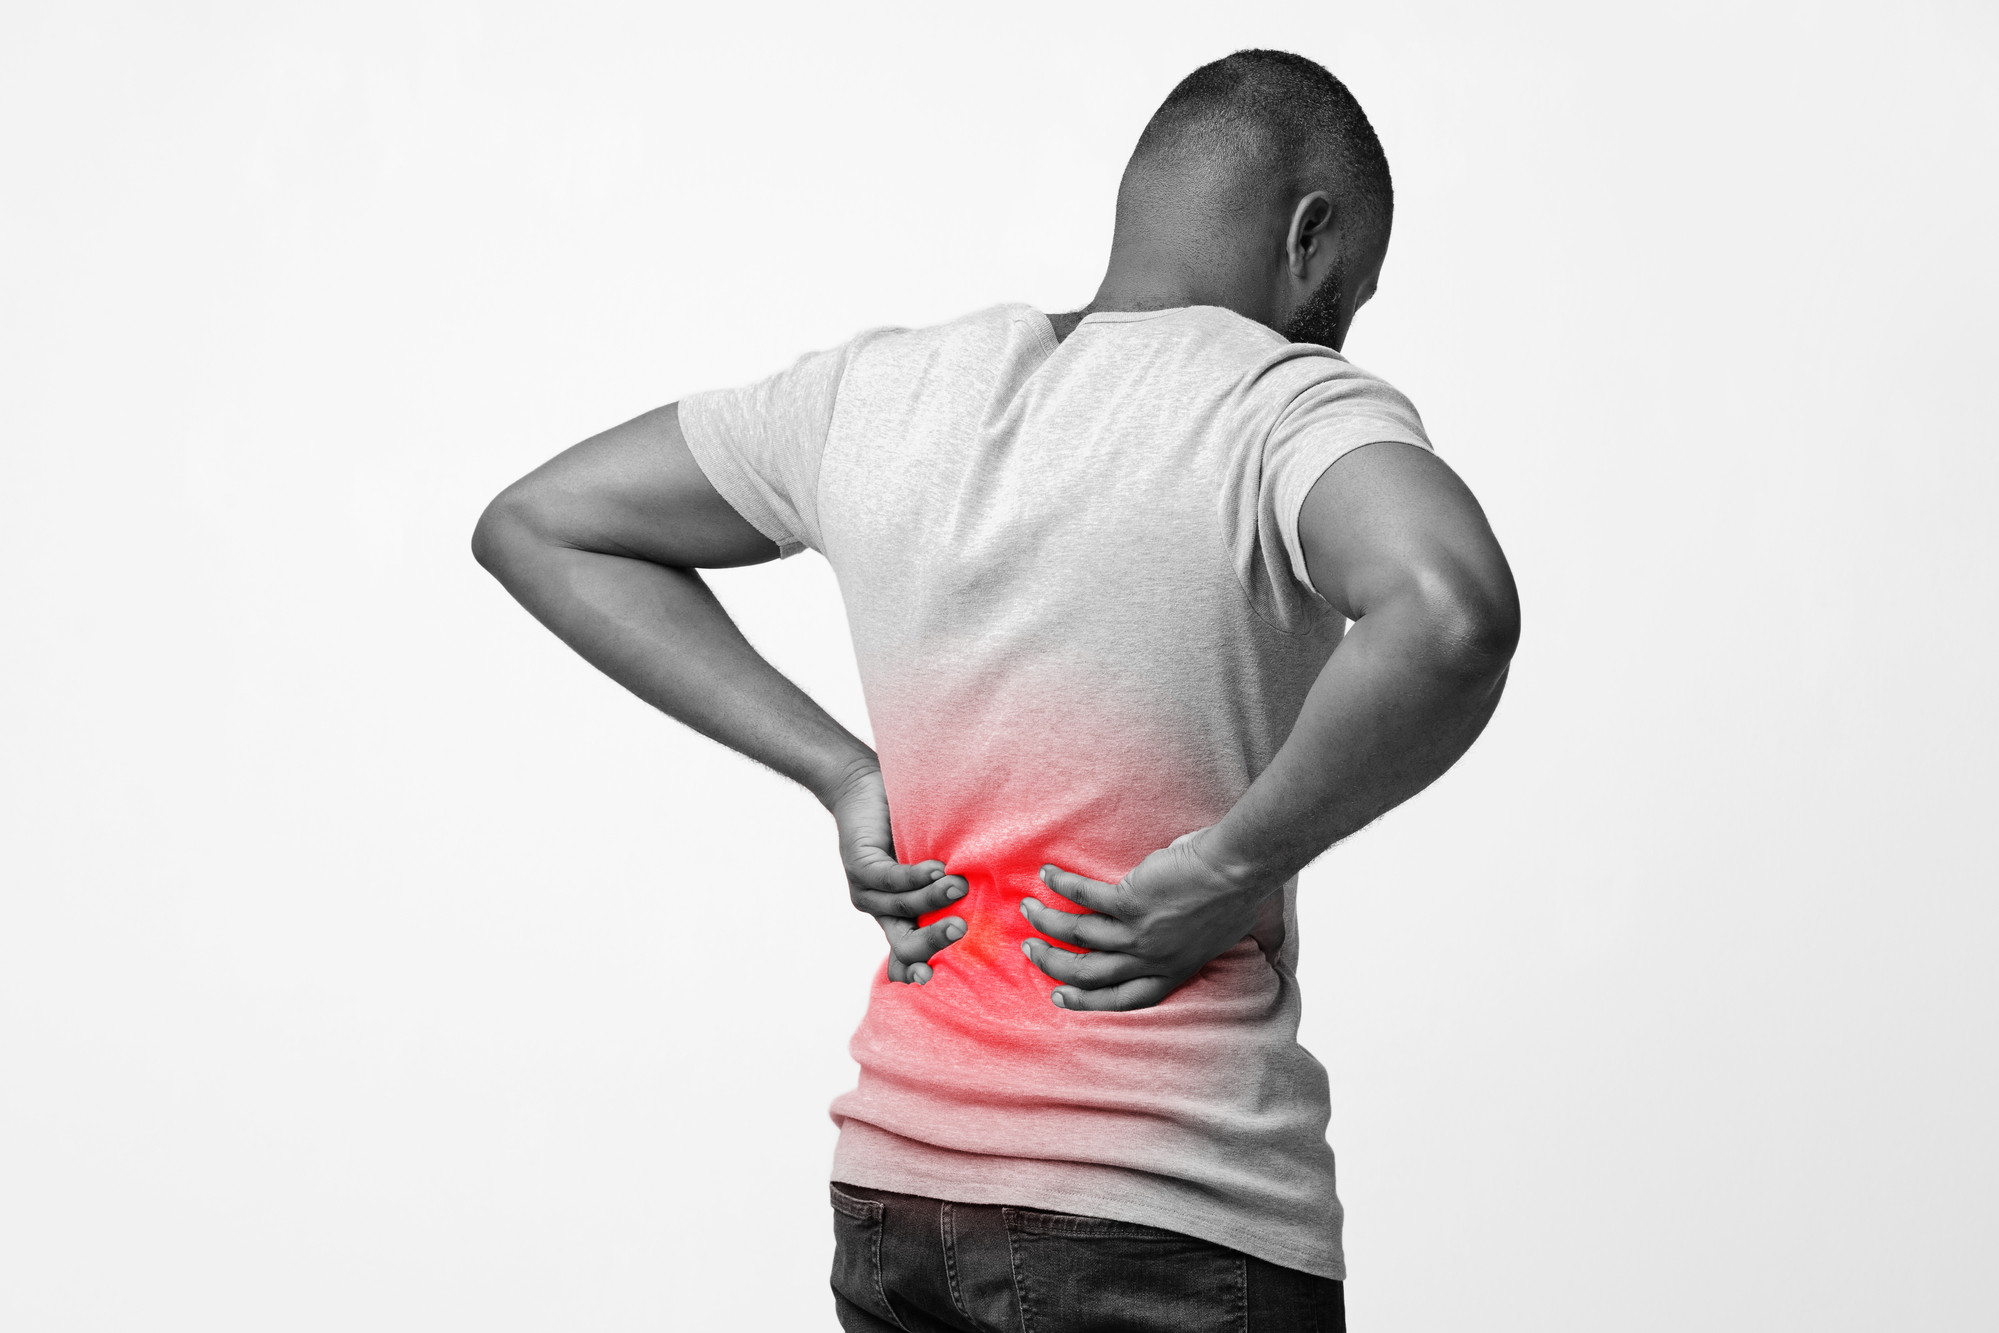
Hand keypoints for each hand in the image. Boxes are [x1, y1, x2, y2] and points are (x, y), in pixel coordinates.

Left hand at [825, 761, 967, 983]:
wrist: (865, 790)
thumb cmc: (907, 827)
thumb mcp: (933, 864)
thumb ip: (954, 885)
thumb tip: (1006, 900)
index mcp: (902, 918)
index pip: (905, 957)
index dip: (915, 970)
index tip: (933, 979)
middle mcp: (883, 912)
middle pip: (904, 944)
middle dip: (933, 942)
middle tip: (961, 929)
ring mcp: (867, 891)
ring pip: (903, 907)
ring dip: (933, 898)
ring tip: (958, 884)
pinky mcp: (859, 866)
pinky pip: (889, 879)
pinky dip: (915, 876)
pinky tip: (935, 868)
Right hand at [1021, 831, 1277, 1010]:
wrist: (1238, 870)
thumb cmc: (1235, 895)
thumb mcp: (1213, 936)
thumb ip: (1188, 945)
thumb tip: (1181, 938)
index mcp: (1171, 971)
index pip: (1122, 997)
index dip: (1087, 1001)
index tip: (1060, 995)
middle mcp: (1151, 959)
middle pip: (1089, 973)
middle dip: (1053, 963)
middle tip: (1031, 950)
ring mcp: (1138, 933)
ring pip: (1077, 936)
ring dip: (1047, 922)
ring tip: (1028, 908)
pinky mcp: (1130, 902)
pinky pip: (1084, 897)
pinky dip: (1063, 885)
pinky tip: (1048, 874)